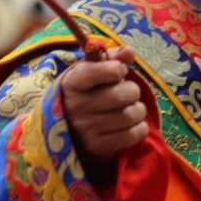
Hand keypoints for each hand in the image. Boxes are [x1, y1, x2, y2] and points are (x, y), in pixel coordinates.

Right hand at [60, 46, 148, 185]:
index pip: (111, 70)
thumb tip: (129, 52)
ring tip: (129, 109)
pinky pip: (133, 135)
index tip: (116, 73)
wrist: (62, 128)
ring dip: (138, 110)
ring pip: (132, 114)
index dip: (119, 69)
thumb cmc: (83, 92)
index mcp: (73, 82)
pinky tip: (131, 125)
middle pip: (126, 93)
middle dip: (132, 91)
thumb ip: (111, 58)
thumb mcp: (89, 70)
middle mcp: (77, 106)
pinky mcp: (97, 148)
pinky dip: (139, 129)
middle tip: (126, 93)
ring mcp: (86, 129)